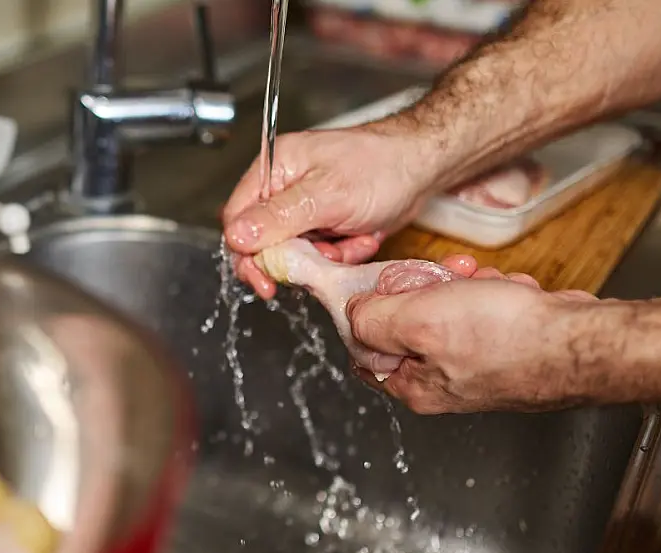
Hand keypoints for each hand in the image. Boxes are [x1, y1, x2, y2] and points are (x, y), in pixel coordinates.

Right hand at [221, 125, 439, 298]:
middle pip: (261, 239)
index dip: (245, 251)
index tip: (263, 278)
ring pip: (293, 252)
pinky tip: (362, 237)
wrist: (425, 167)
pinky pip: (318, 253)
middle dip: (293, 257)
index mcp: (274, 168)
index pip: (237, 217)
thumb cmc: (381, 166)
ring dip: (323, 257)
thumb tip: (236, 236)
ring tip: (352, 241)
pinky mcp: (325, 222)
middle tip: (316, 266)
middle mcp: (283, 186)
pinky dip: (341, 254)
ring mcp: (304, 206)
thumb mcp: (327, 194)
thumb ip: (278, 216)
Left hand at [346, 274, 597, 413]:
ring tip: (487, 287)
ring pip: (448, 308)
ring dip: (466, 286)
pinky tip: (512, 294)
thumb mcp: (419, 320)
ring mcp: (475, 364)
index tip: (385, 288)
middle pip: (407, 322)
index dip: (370, 311)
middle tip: (445, 280)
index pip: (364, 351)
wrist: (581, 341)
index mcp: (413, 385)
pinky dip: (497, 293)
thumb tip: (351, 313)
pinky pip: (485, 308)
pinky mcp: (505, 345)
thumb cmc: (509, 338)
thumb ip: (374, 319)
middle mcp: (441, 381)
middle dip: (427, 289)